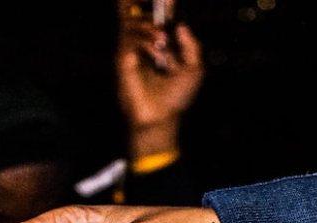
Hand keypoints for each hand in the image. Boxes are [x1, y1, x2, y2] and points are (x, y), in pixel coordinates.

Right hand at [116, 0, 203, 157]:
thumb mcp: (194, 69)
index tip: (171, 3)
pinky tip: (157, 51)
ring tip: (162, 39)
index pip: (156, 17)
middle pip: (135, 13)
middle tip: (162, 6)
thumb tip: (181, 25)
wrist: (161, 118)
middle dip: (147, 6)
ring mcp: (131, 50)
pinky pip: (128, 38)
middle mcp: (144, 43)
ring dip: (149, 27)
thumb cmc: (176, 96)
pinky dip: (144, 40)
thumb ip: (192, 46)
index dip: (162, 8)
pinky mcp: (122, 60)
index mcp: (160, 44)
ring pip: (132, 22)